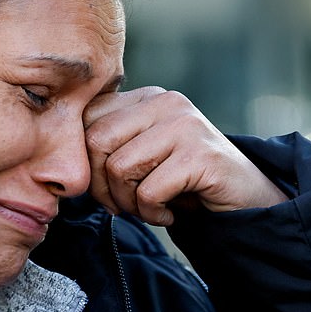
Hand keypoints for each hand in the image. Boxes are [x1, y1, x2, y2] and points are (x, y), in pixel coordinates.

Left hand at [83, 87, 287, 224]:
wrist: (246, 201)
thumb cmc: (186, 183)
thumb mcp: (145, 155)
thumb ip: (112, 145)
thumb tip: (63, 163)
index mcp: (147, 97)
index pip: (87, 117)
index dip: (86, 161)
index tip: (105, 189)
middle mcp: (166, 102)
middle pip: (96, 141)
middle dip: (101, 185)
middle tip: (124, 206)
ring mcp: (185, 126)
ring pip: (120, 168)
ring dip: (129, 203)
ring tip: (151, 209)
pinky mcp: (200, 155)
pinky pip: (149, 191)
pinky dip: (153, 214)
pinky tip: (171, 213)